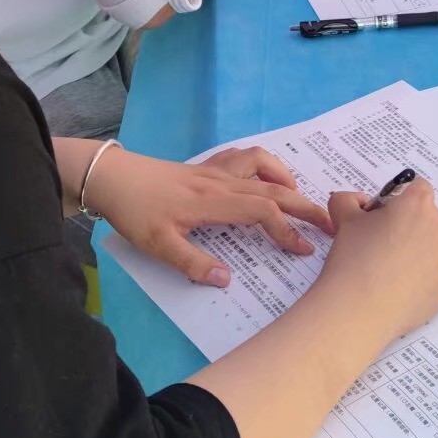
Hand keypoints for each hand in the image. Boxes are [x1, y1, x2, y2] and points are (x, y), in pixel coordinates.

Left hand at [87, 145, 335, 286]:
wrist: (109, 176)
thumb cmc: (133, 212)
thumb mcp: (157, 246)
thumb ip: (192, 263)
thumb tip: (227, 280)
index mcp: (212, 202)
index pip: (262, 212)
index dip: (287, 230)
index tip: (304, 250)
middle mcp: (220, 182)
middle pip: (273, 187)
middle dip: (304, 205)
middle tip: (329, 222)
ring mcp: (213, 170)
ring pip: (261, 164)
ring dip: (286, 178)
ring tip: (297, 198)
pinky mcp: (205, 167)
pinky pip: (243, 158)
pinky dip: (263, 165)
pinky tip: (264, 179)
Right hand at [315, 181, 437, 337]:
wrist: (361, 310)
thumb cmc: (353, 258)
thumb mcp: (343, 218)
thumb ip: (348, 200)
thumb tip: (358, 203)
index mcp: (418, 205)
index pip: (417, 187)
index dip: (398, 200)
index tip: (382, 217)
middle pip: (427, 218)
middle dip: (409, 226)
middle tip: (381, 246)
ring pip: (434, 246)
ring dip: (418, 251)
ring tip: (390, 271)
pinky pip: (437, 273)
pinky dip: (423, 277)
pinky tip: (399, 288)